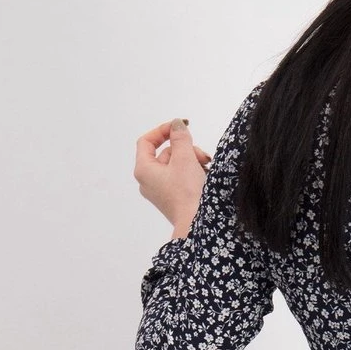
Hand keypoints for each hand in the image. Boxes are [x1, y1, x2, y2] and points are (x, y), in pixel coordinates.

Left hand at [134, 117, 212, 232]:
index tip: (180, 127)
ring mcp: (160, 192)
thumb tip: (176, 125)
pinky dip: (191, 174)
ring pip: (175, 166)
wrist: (196, 224)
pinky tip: (205, 176)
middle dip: (185, 150)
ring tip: (206, 167)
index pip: (147, 141)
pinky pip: (179, 179)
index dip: (163, 130)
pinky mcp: (172, 199)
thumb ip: (180, 137)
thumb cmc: (187, 191)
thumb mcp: (184, 158)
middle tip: (202, 155)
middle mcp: (148, 181)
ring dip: (192, 161)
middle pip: (165, 154)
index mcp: (144, 170)